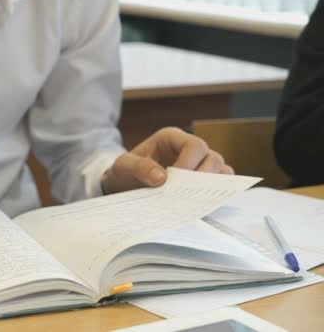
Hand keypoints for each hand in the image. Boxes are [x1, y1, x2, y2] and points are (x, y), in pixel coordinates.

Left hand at [101, 127, 233, 193]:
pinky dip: (213, 196)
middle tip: (185, 194)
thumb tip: (162, 178)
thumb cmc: (125, 172)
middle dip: (203, 178)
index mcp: (172, 138)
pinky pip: (218, 187)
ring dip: (211, 187)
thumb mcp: (123, 167)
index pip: (195, 145)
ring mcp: (197, 166)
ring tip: (192, 200)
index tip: (174, 183)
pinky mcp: (200, 183)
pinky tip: (198, 206)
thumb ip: (139, 168)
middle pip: (213, 158)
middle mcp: (189, 149)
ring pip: (221, 171)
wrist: (123, 185)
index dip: (190, 164)